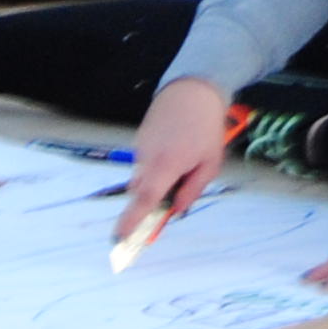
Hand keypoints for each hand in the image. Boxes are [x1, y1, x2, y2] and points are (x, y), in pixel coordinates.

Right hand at [119, 78, 232, 243]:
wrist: (192, 89)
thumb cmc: (206, 127)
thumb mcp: (209, 163)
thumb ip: (192, 190)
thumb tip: (176, 210)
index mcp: (165, 166)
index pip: (143, 201)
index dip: (130, 222)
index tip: (118, 240)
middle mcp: (147, 158)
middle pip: (141, 193)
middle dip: (152, 201)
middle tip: (176, 194)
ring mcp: (140, 147)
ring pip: (143, 177)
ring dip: (157, 181)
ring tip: (184, 160)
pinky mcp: (139, 139)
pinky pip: (144, 162)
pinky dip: (156, 166)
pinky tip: (176, 150)